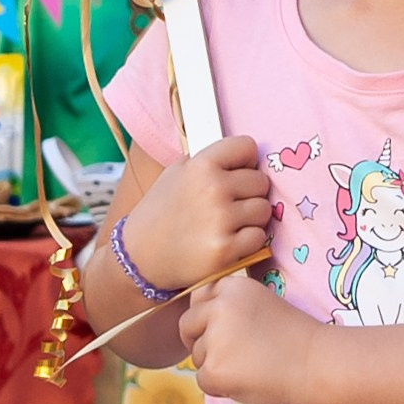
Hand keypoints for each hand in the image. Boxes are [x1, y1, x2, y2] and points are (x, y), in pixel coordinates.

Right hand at [115, 133, 272, 296]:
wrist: (139, 256)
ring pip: (264, 210)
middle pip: (261, 181)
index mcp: (201, 165)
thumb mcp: (175, 173)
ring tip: (226, 224)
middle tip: (227, 206)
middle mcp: (213, 188)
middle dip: (249, 193)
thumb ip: (208, 161)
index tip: (235, 174)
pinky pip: (259, 237)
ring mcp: (221, 220)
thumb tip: (244, 159)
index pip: (248, 147)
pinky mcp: (226, 249)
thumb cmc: (160, 213)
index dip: (245, 161)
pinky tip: (227, 241)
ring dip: (251, 218)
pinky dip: (248, 241)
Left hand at [179, 267, 314, 403]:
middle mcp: (219, 307)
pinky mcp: (215, 370)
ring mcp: (215, 339)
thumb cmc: (296, 340)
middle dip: (200, 341)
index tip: (225, 330)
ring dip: (216, 365)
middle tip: (226, 355)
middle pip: (188, 326)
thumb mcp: (262, 304)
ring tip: (250, 368)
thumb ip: (232, 306)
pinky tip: (247, 382)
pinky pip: (204, 381)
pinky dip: (221, 387)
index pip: (199, 298)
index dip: (208, 318)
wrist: (318, 365)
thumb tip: (198, 319)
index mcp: (232, 287)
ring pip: (197, 356)